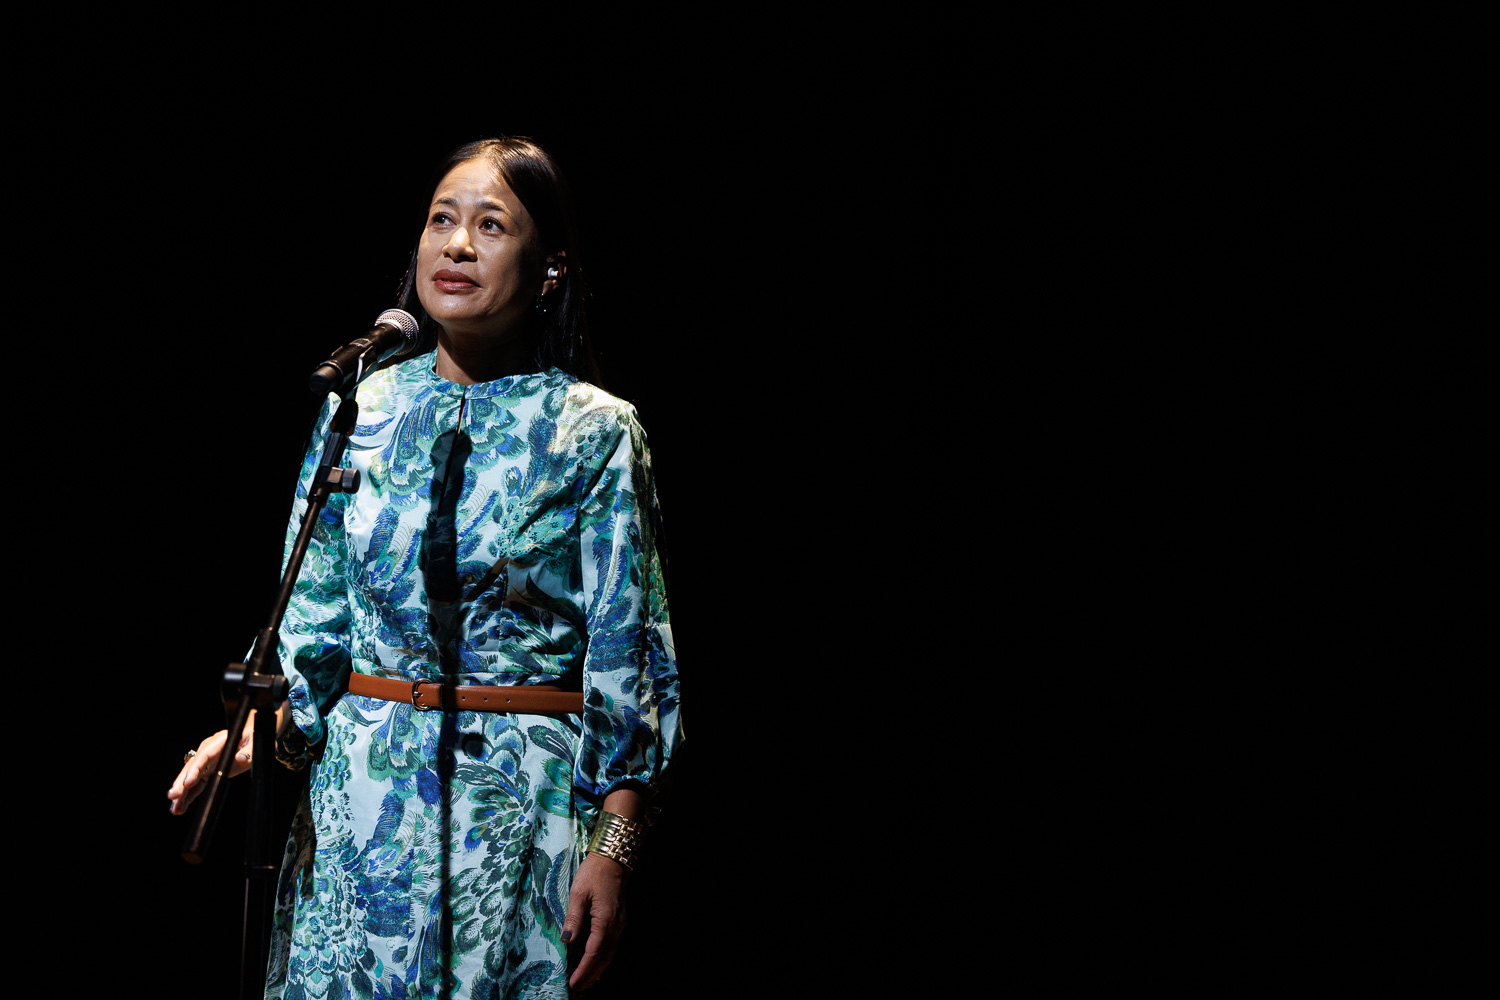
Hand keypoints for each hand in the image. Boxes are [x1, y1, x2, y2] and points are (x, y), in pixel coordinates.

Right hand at [166, 715, 257, 815]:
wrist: (253, 735)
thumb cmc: (254, 737)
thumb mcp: (255, 743)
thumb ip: (249, 751)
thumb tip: (239, 758)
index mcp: (218, 742)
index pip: (203, 755)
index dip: (194, 769)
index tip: (187, 782)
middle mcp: (209, 751)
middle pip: (192, 767)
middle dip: (181, 782)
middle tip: (172, 796)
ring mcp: (208, 762)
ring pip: (191, 778)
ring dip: (182, 793)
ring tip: (174, 809)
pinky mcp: (210, 771)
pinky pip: (197, 784)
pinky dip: (189, 796)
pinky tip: (181, 807)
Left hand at [563, 852, 627, 989]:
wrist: (614, 857)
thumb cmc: (594, 872)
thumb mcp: (578, 892)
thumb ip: (573, 917)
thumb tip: (566, 939)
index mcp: (605, 921)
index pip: (593, 952)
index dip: (583, 969)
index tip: (573, 983)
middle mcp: (616, 926)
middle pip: (604, 958)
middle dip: (590, 974)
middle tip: (578, 988)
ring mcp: (620, 923)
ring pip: (610, 953)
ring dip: (598, 968)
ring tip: (587, 981)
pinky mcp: (620, 919)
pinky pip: (612, 944)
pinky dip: (604, 957)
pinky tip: (598, 961)